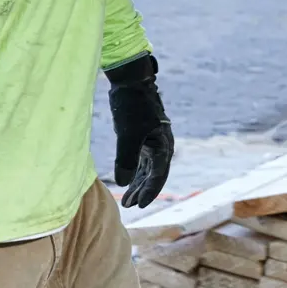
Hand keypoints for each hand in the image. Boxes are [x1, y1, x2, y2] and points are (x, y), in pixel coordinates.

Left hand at [106, 54, 174, 208]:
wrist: (131, 82)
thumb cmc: (132, 107)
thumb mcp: (127, 135)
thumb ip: (126, 160)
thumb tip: (123, 183)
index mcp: (163, 146)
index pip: (158, 175)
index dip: (149, 191)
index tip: (139, 206)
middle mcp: (161, 146)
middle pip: (153, 175)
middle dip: (142, 191)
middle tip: (129, 206)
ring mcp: (152, 142)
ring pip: (146, 169)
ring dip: (137, 184)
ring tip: (127, 201)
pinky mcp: (142, 138)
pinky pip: (140, 161)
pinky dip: (133, 173)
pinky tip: (126, 182)